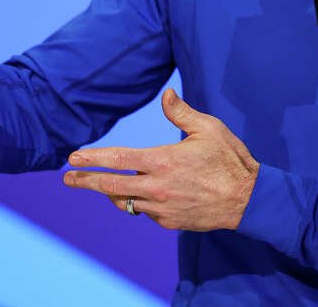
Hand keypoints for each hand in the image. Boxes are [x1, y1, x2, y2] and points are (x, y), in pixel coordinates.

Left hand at [62, 89, 259, 230]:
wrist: (249, 200)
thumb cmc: (229, 159)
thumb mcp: (208, 128)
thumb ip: (181, 113)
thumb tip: (166, 95)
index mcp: (162, 160)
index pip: (118, 159)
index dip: (93, 159)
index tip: (73, 158)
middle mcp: (158, 186)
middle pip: (111, 186)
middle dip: (86, 182)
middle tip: (68, 178)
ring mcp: (162, 208)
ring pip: (126, 201)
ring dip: (111, 193)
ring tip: (100, 187)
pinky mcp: (170, 222)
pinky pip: (146, 211)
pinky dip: (139, 202)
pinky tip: (140, 195)